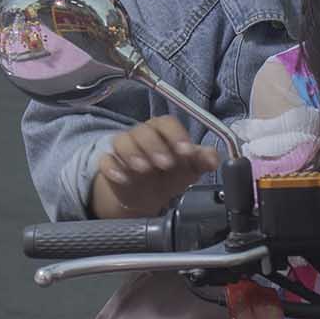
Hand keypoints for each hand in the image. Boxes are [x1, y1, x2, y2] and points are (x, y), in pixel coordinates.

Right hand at [90, 116, 227, 218]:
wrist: (149, 195)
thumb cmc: (171, 174)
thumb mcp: (190, 168)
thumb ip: (202, 161)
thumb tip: (213, 158)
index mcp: (163, 131)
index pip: (167, 123)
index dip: (176, 135)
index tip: (186, 151)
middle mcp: (142, 135)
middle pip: (143, 130)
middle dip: (155, 146)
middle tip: (166, 164)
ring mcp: (124, 149)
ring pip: (122, 141)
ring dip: (133, 153)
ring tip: (144, 169)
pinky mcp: (111, 165)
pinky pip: (106, 161)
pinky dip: (112, 168)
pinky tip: (123, 178)